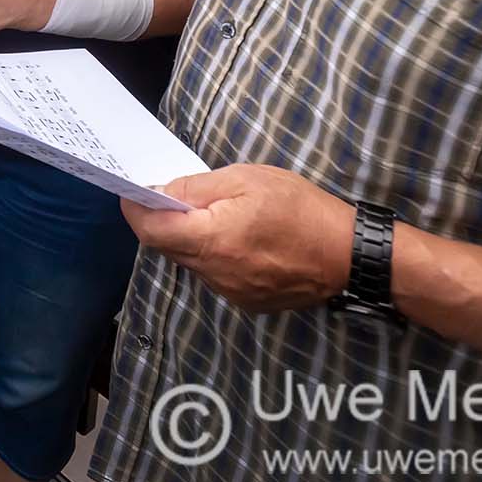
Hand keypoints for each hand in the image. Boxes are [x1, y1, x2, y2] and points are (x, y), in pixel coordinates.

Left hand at [121, 164, 355, 313]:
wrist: (349, 255)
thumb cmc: (301, 209)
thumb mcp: (247, 180)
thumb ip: (197, 188)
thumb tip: (161, 192)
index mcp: (211, 241)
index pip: (151, 230)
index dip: (136, 209)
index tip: (132, 192)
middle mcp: (215, 274)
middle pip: (168, 247)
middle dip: (162, 221)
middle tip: (172, 195)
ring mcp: (231, 292)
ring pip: (192, 262)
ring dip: (190, 238)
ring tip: (214, 214)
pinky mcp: (247, 302)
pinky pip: (215, 275)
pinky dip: (214, 254)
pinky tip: (236, 237)